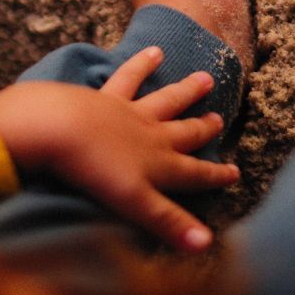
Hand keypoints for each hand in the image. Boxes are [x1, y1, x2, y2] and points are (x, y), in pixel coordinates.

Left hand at [0, 47, 239, 251]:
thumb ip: (169, 223)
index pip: (193, 173)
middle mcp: (151, 135)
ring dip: (186, 91)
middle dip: (203, 128)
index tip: (234, 172)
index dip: (215, 175)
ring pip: (166, 100)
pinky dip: (142, 63)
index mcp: (158, 164)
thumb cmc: (95, 172)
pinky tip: (153, 50)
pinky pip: (130, 76)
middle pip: (184, 132)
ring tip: (204, 77)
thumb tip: (206, 244)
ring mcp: (130, 113)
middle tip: (220, 119)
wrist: (60, 130)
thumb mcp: (135, 204)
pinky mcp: (107, 97)